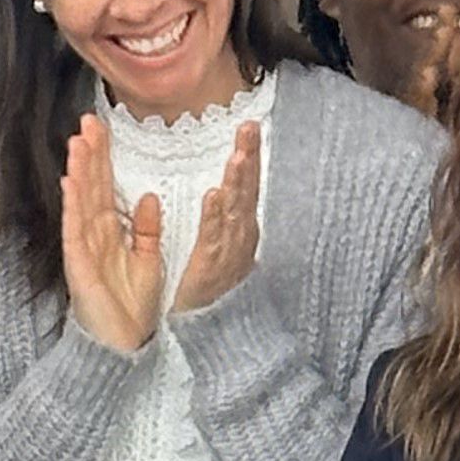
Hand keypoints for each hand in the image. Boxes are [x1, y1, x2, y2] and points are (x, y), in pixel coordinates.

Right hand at [61, 116, 163, 352]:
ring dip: (79, 171)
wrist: (123, 347)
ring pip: (81, 202)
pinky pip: (76, 229)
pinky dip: (73, 205)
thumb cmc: (131, 309)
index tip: (103, 128)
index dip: (104, 158)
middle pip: (91, 187)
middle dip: (90, 154)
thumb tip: (147, 197)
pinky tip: (71, 182)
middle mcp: (93, 236)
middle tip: (87, 120)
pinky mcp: (78, 265)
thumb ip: (146, 230)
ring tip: (77, 141)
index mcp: (111, 233)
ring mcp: (83, 249)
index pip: (106, 187)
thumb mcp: (148, 261)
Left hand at [172, 120, 263, 316]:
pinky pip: (213, 238)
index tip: (249, 127)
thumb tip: (222, 190)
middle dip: (249, 158)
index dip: (249, 157)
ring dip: (237, 182)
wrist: (210, 333)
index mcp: (240, 229)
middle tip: (249, 127)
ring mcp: (229, 252)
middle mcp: (240, 237)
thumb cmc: (212, 289)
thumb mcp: (221, 247)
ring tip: (237, 155)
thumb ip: (222, 218)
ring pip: (235, 210)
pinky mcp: (210, 268)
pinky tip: (214, 195)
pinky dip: (216, 216)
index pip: (246, 186)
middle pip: (247, 191)